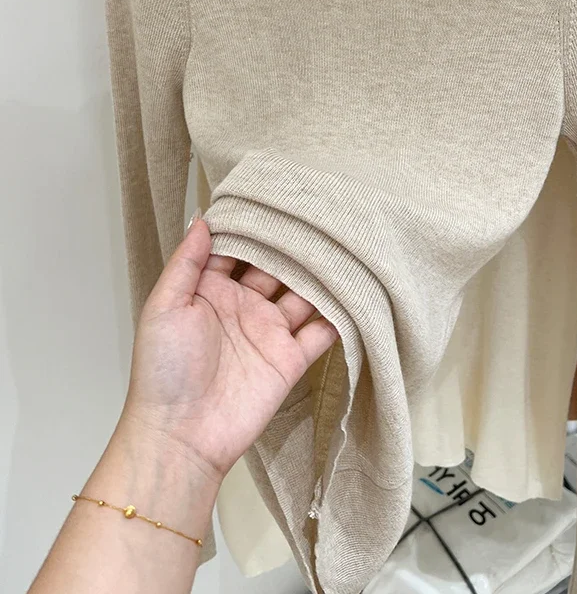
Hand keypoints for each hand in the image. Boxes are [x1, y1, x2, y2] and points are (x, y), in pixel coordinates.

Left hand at [119, 218, 338, 483]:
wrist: (180, 436)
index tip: (276, 198)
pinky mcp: (291, 359)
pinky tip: (355, 290)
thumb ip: (186, 262)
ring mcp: (269, 331)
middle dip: (294, 245)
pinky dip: (339, 314)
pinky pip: (321, 331)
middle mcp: (243, 305)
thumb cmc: (163, 370)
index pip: (237, 249)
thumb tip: (202, 217)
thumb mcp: (164, 307)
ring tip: (344, 244)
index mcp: (210, 290)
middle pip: (275, 267)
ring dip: (320, 274)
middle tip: (319, 215)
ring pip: (303, 294)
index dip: (254, 226)